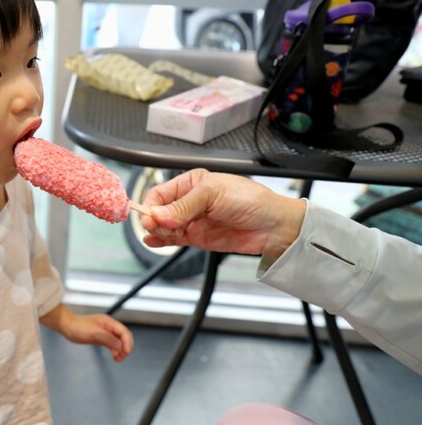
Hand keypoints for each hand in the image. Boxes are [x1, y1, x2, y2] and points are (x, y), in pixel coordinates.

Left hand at [41, 305, 133, 361]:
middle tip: (122, 357)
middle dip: (126, 347)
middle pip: (124, 337)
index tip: (126, 352)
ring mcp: (105, 332)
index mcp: (109, 322)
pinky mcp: (101, 338)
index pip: (124, 332)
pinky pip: (112, 344)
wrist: (67, 326)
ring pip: (119, 342)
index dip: (127, 342)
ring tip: (118, 359)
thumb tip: (120, 345)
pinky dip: (115, 351)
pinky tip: (114, 357)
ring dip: (121, 350)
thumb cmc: (78, 327)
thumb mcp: (94, 333)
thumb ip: (108, 338)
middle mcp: (109, 327)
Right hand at [140, 169, 305, 258]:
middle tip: (157, 226)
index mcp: (191, 183)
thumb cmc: (251, 200)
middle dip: (154, 219)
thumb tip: (159, 215)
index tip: (150, 216)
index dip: (151, 205)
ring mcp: (192, 221)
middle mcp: (189, 201)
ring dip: (158, 231)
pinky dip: (161, 241)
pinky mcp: (196, 238)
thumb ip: (184, 206)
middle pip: (158, 211)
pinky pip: (172, 239)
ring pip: (163, 226)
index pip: (160, 193)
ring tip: (161, 234)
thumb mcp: (214, 194)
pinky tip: (154, 241)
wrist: (273, 227)